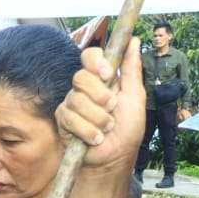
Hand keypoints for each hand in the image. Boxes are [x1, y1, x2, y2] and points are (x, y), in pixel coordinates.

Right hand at [56, 42, 145, 171]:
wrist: (116, 155)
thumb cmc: (128, 128)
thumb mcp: (135, 96)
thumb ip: (132, 69)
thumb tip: (135, 41)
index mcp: (101, 78)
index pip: (90, 56)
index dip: (96, 62)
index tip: (108, 74)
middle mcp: (84, 88)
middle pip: (81, 77)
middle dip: (100, 97)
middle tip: (112, 109)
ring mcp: (71, 103)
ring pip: (77, 101)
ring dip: (98, 118)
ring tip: (107, 128)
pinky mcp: (63, 120)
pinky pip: (71, 119)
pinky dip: (88, 131)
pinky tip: (96, 137)